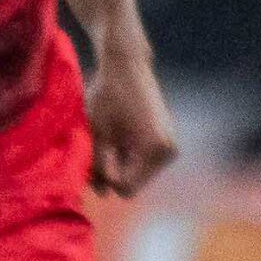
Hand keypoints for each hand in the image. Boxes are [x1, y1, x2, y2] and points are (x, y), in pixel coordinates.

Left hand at [85, 40, 177, 196]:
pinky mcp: (164, 142)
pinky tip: (114, 138)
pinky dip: (125, 157)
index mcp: (155, 150)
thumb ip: (98, 165)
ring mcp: (169, 146)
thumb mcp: (96, 132)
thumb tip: (103, 194)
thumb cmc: (107, 96)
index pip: (127, 189)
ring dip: (117, 165)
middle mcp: (168, 151)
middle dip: (112, 174)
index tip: (91, 161)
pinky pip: (141, 163)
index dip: (104, 180)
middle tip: (94, 150)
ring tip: (105, 140)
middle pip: (133, 183)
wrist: (127, 66)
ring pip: (136, 174)